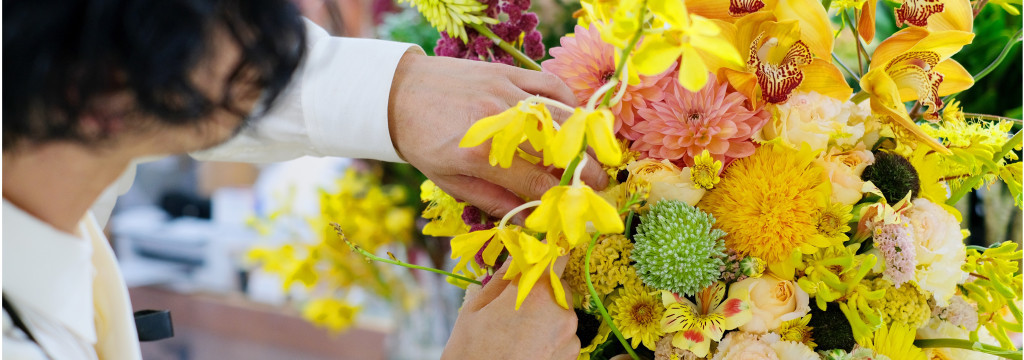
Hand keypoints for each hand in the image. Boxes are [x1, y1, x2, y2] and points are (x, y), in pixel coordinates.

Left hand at [388, 51, 608, 218]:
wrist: (398, 93)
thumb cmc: (422, 142)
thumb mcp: (449, 182)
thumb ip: (493, 201)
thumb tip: (530, 219)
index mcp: (480, 155)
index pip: (536, 181)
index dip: (562, 198)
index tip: (580, 208)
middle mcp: (498, 121)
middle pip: (557, 148)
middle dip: (585, 170)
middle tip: (600, 184)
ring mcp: (505, 92)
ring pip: (561, 116)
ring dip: (586, 137)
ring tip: (597, 155)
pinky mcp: (508, 72)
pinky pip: (550, 85)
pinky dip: (569, 101)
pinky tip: (576, 118)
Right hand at [441, 258, 579, 359]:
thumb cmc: (472, 352)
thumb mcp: (476, 308)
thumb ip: (502, 278)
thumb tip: (516, 257)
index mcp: (537, 291)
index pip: (557, 257)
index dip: (548, 254)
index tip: (539, 256)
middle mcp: (561, 312)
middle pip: (559, 288)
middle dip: (542, 292)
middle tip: (516, 307)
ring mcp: (570, 338)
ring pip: (562, 314)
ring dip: (546, 318)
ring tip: (518, 335)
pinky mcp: (572, 358)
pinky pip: (564, 338)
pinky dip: (550, 340)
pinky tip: (527, 349)